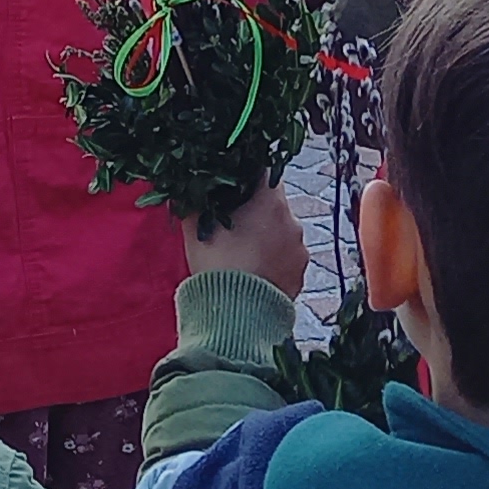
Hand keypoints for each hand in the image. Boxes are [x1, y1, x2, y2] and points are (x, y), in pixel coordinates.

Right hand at [185, 179, 311, 293]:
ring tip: (243, 255)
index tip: (234, 188)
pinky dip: (274, 262)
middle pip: (274, 205)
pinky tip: (255, 272)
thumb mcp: (196, 229)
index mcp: (270, 202)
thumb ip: (194, 203)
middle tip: (234, 227)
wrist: (235, 314)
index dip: (248, 178)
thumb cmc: (216, 266)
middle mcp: (292, 221)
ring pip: (282, 233)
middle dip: (257, 212)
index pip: (265, 174)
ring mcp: (299, 249)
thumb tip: (187, 191)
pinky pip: (287, 259)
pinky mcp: (300, 274)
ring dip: (267, 238)